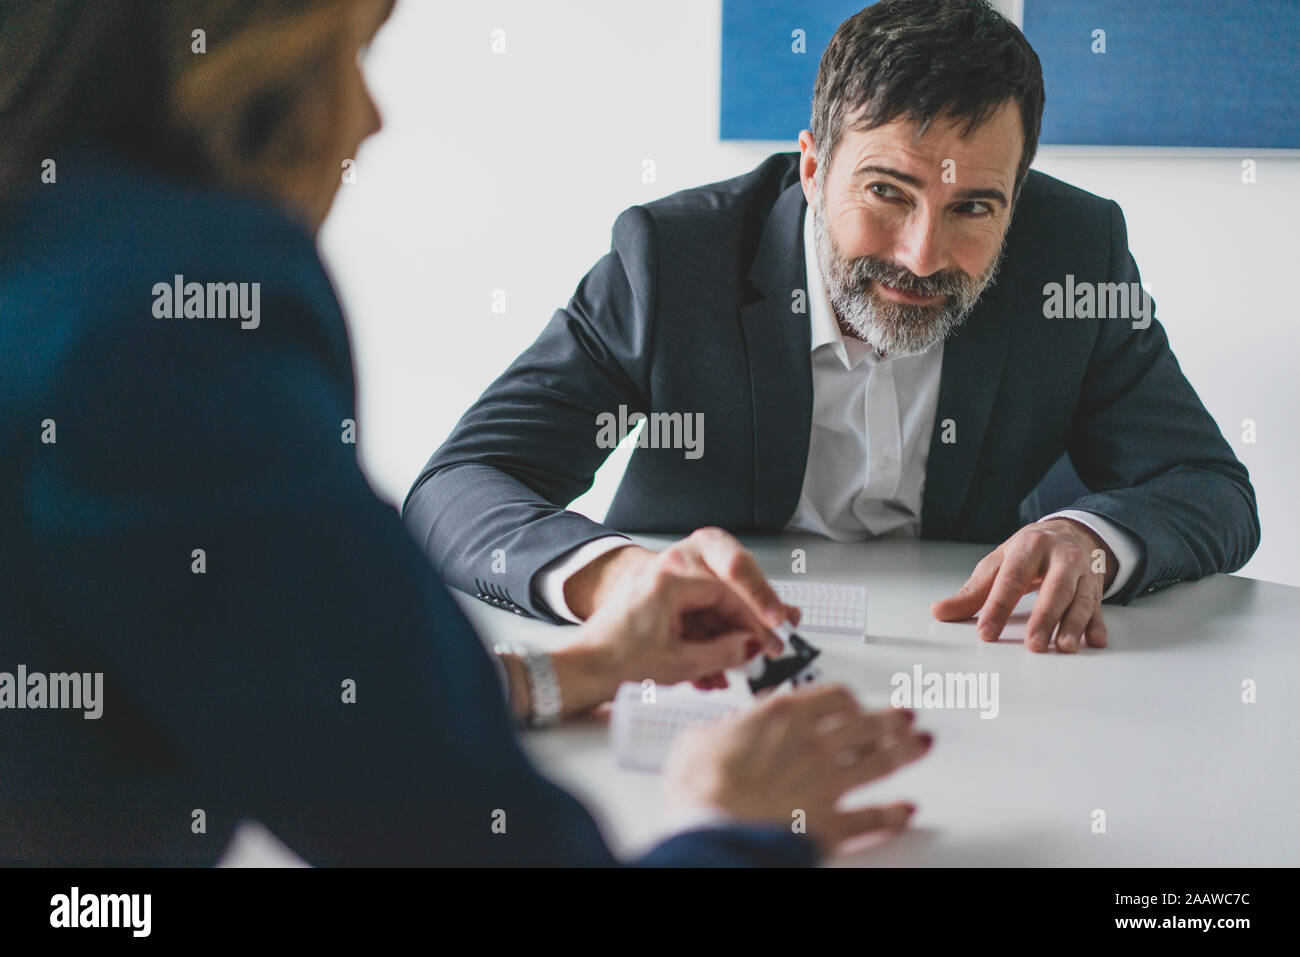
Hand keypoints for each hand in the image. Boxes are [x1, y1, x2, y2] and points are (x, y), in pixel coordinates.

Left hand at [565, 528, 801, 689]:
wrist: (584, 669)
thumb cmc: (616, 662)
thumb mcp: (680, 663)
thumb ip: (724, 652)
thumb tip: (753, 647)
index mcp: (671, 577)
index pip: (729, 590)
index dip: (755, 618)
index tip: (772, 638)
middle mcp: (669, 571)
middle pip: (726, 590)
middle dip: (749, 622)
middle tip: (772, 643)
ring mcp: (665, 585)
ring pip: (714, 605)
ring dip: (731, 636)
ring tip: (750, 661)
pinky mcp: (662, 602)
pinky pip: (697, 615)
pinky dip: (710, 639)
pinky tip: (720, 668)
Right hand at [663, 684, 930, 855]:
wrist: (713, 830)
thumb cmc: (701, 788)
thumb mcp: (697, 741)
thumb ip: (722, 730)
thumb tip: (723, 731)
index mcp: (781, 717)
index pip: (831, 696)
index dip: (849, 699)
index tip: (855, 702)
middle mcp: (812, 744)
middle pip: (866, 726)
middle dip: (890, 720)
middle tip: (906, 717)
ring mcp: (827, 784)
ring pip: (880, 762)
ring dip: (905, 752)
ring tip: (922, 745)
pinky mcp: (832, 824)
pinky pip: (873, 818)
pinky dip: (894, 814)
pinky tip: (907, 810)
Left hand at [930, 518, 1112, 652]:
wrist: (1072, 532)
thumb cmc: (1029, 552)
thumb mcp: (998, 563)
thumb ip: (972, 591)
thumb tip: (939, 612)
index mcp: (1029, 548)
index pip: (1011, 579)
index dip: (998, 606)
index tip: (986, 632)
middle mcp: (1060, 557)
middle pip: (1054, 588)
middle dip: (1044, 617)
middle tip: (1033, 645)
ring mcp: (1082, 573)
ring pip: (1080, 600)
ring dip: (1073, 625)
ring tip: (1063, 647)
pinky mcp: (1096, 588)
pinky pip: (1098, 609)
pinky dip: (1097, 626)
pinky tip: (1094, 642)